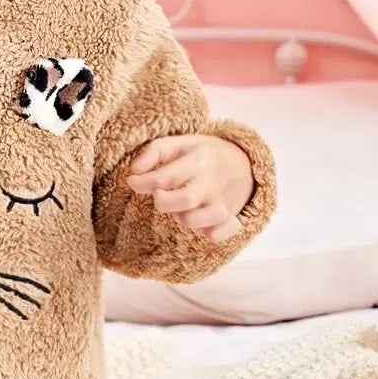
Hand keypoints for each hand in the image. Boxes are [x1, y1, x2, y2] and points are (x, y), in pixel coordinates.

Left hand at [125, 133, 254, 242]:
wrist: (244, 162)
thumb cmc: (202, 156)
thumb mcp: (180, 144)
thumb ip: (154, 152)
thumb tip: (134, 172)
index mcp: (197, 161)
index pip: (165, 177)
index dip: (142, 183)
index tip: (134, 182)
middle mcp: (210, 183)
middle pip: (185, 200)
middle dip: (163, 202)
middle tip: (160, 197)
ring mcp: (221, 203)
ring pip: (200, 220)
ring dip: (184, 219)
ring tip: (181, 210)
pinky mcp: (230, 219)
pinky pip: (219, 234)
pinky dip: (209, 234)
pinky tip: (203, 226)